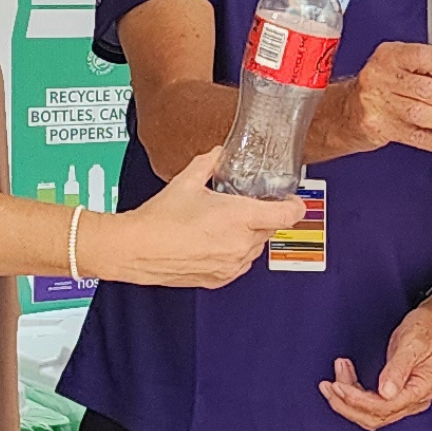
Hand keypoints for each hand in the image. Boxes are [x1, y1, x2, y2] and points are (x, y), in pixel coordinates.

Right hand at [79, 153, 296, 287]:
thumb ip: (208, 163)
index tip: (293, 200)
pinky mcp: (220, 278)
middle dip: (262, 217)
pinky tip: (214, 241)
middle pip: (270, 229)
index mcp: (239, 216)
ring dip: (247, 235)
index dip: (295, 205)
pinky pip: (239, 264)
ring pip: (255, 247)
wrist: (136, 249)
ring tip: (222, 225)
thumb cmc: (159, 220)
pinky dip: (234, 252)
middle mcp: (240, 243)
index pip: (288, 215)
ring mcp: (232, 264)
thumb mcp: (186, 181)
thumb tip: (217, 153)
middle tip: (244, 207)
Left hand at [319, 295, 431, 430]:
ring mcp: (404, 398)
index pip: (385, 407)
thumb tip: (386, 392)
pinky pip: (370, 403)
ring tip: (332, 380)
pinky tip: (344, 377)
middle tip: (328, 387)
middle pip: (375, 417)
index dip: (359, 400)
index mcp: (420, 390)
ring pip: (370, 413)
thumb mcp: (412, 345)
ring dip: (347, 401)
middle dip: (347, 405)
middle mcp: (413, 400)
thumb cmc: (427, 330)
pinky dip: (353, 393)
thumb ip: (398, 369)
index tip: (339, 386)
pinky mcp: (395, 394)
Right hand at [320, 41, 431, 160]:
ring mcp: (377, 103)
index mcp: (391, 54)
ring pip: (422, 115)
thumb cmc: (384, 86)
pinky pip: (416, 138)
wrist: (345, 112)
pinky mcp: (378, 127)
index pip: (426, 57)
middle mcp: (381, 76)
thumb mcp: (401, 67)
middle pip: (427, 90)